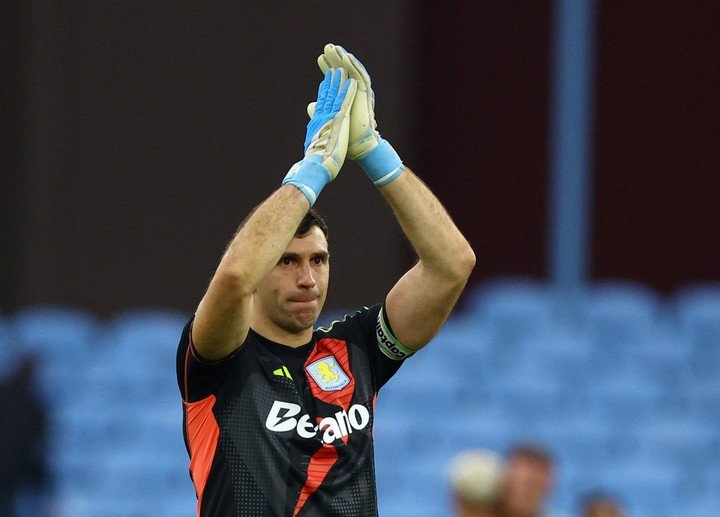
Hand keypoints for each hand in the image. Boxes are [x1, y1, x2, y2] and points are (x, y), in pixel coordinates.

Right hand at [283, 68, 356, 205]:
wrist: (316, 166)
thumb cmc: (316, 164)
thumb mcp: (315, 149)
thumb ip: (316, 141)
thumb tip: (312, 143)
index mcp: (318, 125)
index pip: (321, 107)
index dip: (323, 95)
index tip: (325, 85)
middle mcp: (322, 118)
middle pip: (326, 97)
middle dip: (330, 83)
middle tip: (333, 71)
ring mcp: (330, 117)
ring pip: (334, 96)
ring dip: (338, 82)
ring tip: (341, 71)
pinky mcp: (339, 119)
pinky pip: (344, 101)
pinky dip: (347, 91)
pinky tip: (351, 82)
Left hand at [316, 44, 376, 159]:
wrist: (356, 148)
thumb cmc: (344, 139)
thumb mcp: (327, 121)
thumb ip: (319, 111)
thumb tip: (311, 105)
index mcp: (342, 100)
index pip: (335, 81)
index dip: (328, 69)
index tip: (320, 59)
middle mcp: (352, 96)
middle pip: (343, 74)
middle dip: (335, 60)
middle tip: (327, 47)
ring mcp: (359, 95)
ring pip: (352, 72)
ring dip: (343, 59)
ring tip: (335, 47)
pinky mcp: (364, 97)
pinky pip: (361, 78)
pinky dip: (354, 66)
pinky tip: (346, 57)